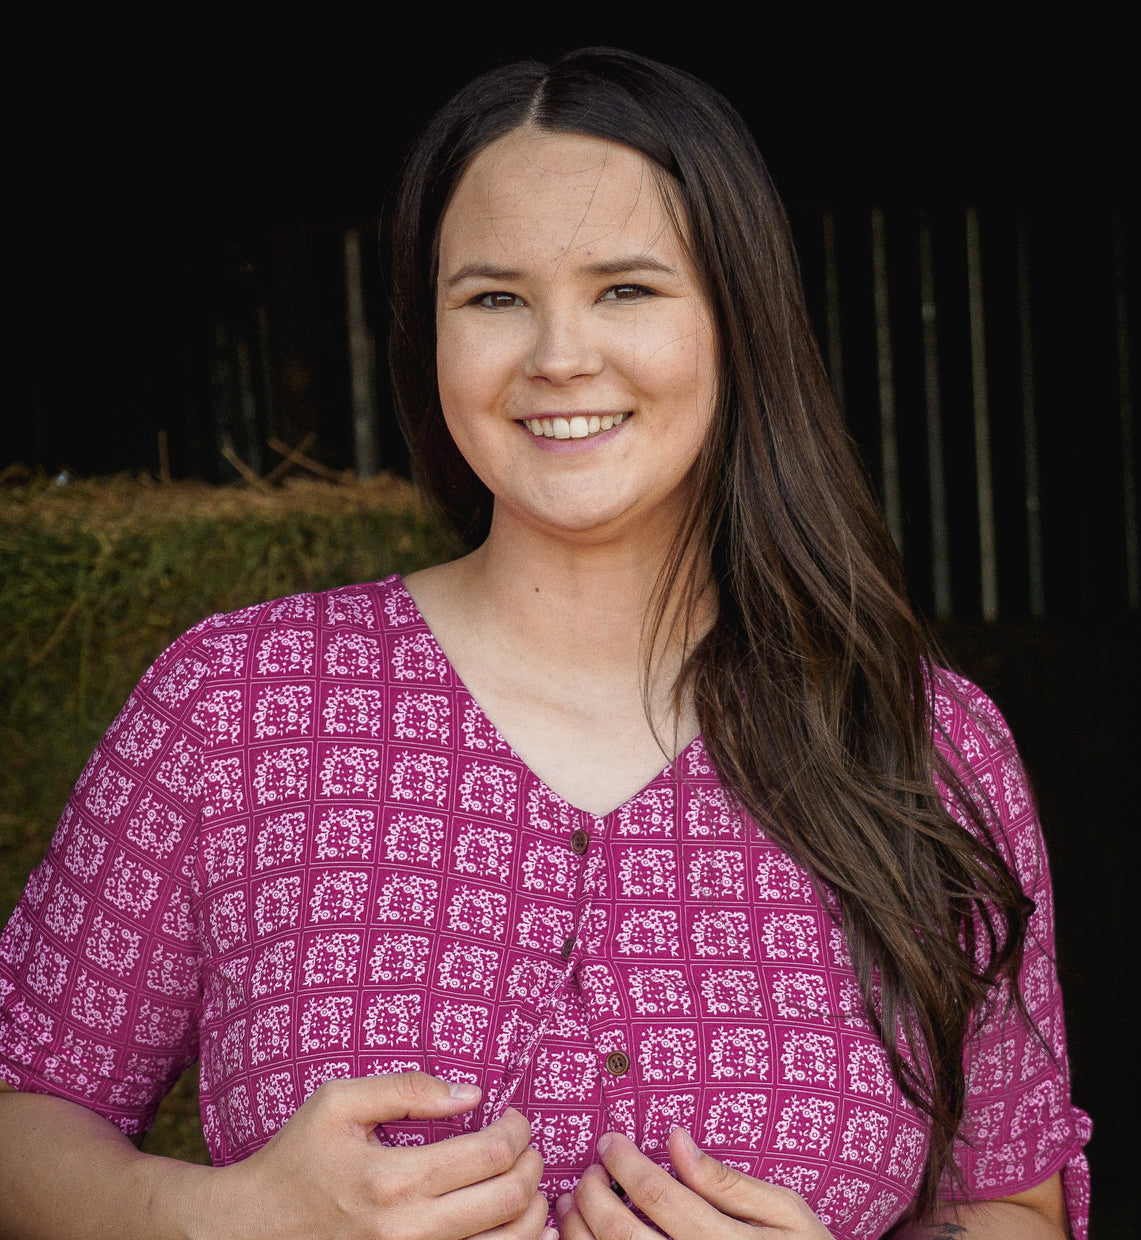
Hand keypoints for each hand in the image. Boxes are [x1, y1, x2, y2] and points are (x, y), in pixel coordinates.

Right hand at [213, 1071, 549, 1239]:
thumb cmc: (296, 1159)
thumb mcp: (338, 1104)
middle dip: (533, 1164)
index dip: (517, 1130)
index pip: (490, 1154)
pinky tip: (518, 1225)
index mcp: (392, 1179)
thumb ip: (407, 1090)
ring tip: (522, 1180)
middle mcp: (408, 1231)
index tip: (514, 1117)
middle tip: (525, 1145)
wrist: (250, 1229)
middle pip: (510, 1199)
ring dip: (532, 1208)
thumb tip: (471, 1094)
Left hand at [555, 1128, 834, 1238]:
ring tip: (573, 1205)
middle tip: (588, 1171)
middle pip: (618, 1232)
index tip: (609, 1141)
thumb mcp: (786, 1214)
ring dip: (577, 1232)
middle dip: (592, 1193)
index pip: (655, 1193)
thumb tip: (676, 1139)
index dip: (623, 1161)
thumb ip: (728, 1182)